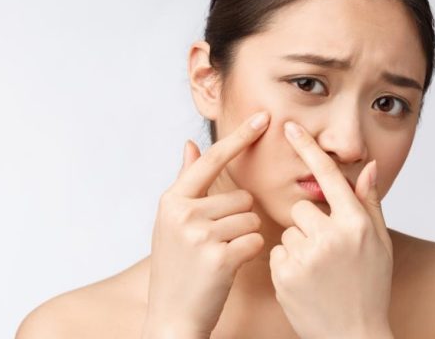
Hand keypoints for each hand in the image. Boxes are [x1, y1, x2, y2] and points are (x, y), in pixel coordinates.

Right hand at [142, 111, 270, 338]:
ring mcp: (200, 236)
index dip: (239, 138)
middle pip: (241, 197)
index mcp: (172, 201)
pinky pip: (256, 241)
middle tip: (216, 243)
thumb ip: (185, 183)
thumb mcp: (171, 223)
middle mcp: (183, 214)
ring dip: (245, 237)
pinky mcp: (220, 258)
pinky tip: (229, 267)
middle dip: (239, 219)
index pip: (211, 160)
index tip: (264, 117)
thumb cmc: (177, 269)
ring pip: (251, 219)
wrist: (172, 317)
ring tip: (220, 256)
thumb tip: (189, 144)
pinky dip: (251, 254)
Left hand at [268, 120, 394, 338]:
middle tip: (326, 252)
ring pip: (289, 230)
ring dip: (299, 245)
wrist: (352, 335)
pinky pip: (277, 251)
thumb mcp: (379, 245)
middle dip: (311, 224)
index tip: (290, 126)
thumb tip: (367, 166)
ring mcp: (306, 256)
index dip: (309, 149)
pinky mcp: (284, 273)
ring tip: (318, 271)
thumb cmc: (369, 288)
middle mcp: (332, 236)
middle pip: (303, 207)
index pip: (329, 176)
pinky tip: (305, 282)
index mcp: (356, 225)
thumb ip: (369, 203)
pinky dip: (286, 263)